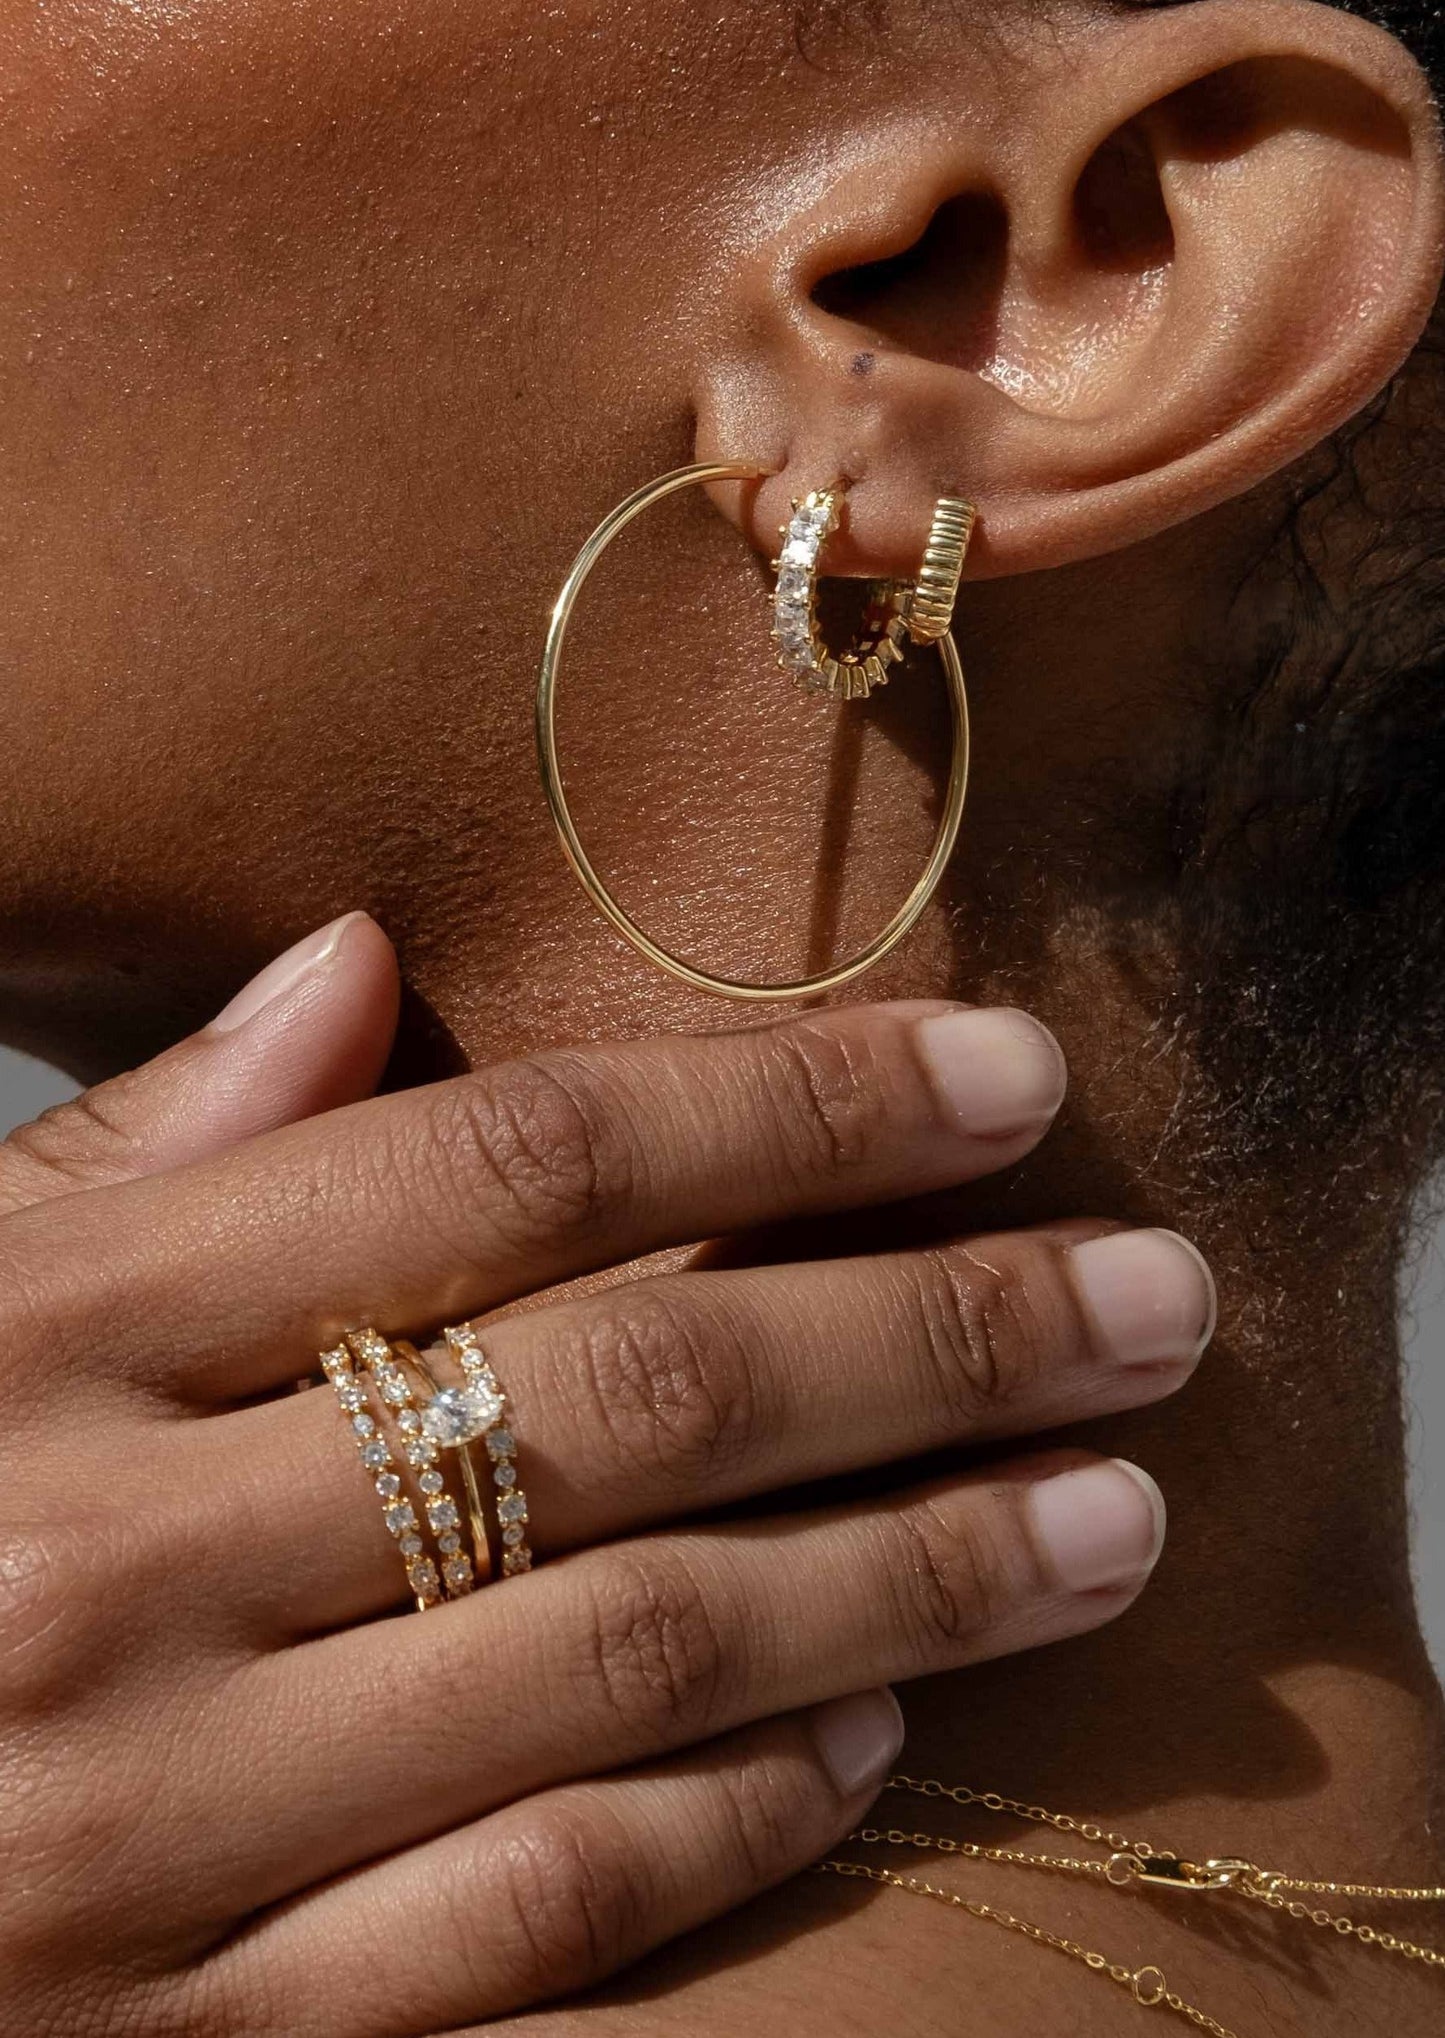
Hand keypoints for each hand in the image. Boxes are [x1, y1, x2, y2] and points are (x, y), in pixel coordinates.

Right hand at [0, 914, 1212, 2035]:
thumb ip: (140, 1147)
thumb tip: (355, 960)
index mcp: (48, 1330)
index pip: (511, 1159)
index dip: (793, 1108)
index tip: (1009, 1079)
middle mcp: (106, 1557)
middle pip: (629, 1394)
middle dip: (935, 1334)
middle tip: (1153, 1306)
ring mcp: (146, 1820)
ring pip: (627, 1654)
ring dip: (911, 1573)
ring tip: (1104, 1508)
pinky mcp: (178, 2034)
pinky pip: (524, 1909)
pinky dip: (731, 1815)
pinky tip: (883, 1728)